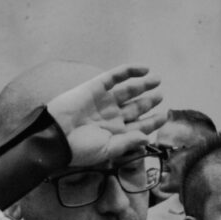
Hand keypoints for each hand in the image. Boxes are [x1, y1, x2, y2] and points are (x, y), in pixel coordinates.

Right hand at [46, 64, 164, 166]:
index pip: (138, 126)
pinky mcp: (96, 86)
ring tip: (158, 80)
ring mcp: (104, 100)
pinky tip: (144, 69)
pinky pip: (115, 76)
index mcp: (114, 133)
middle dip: (149, 101)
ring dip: (143, 84)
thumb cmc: (80, 148)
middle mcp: (110, 116)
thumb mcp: (107, 149)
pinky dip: (129, 71)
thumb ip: (128, 142)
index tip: (164, 116)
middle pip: (135, 107)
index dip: (152, 121)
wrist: (56, 134)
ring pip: (128, 90)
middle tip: (161, 96)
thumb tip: (147, 138)